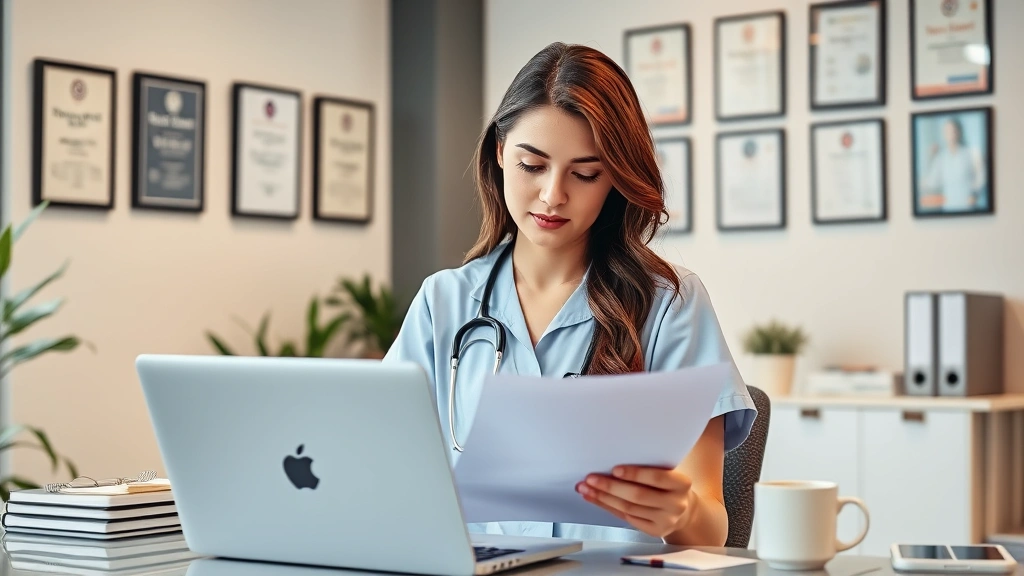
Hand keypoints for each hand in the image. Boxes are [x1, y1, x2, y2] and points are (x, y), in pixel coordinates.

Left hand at [576, 465, 696, 538]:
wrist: (684, 510)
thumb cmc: (668, 485)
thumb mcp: (668, 473)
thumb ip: (649, 468)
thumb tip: (611, 461)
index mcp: (682, 484)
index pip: (657, 477)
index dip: (635, 474)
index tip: (614, 469)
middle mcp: (676, 504)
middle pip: (638, 496)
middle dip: (611, 487)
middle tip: (590, 479)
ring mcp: (666, 520)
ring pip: (629, 508)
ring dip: (604, 498)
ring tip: (586, 489)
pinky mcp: (655, 531)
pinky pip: (627, 518)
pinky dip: (609, 507)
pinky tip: (596, 499)